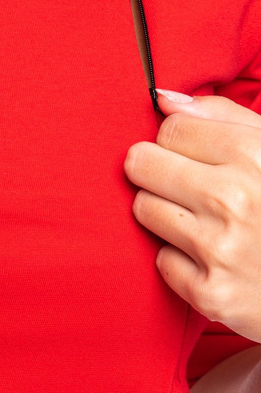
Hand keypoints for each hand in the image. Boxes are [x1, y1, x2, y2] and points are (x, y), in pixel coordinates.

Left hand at [123, 89, 260, 342]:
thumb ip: (221, 116)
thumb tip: (163, 99)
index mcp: (252, 154)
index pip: (170, 129)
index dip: (179, 140)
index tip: (195, 155)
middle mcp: (232, 199)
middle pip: (142, 164)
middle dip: (158, 171)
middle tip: (187, 186)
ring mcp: (219, 249)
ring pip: (143, 209)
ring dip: (166, 214)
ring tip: (203, 220)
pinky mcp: (210, 293)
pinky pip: (160, 260)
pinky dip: (181, 259)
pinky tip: (214, 258)